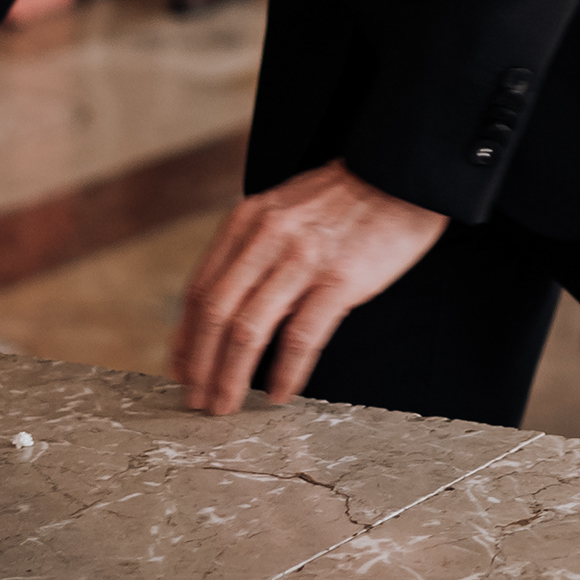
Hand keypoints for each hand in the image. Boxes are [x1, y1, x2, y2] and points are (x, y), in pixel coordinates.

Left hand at [174, 163, 447, 413]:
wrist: (399, 173)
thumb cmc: (345, 197)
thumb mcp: (283, 208)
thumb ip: (253, 248)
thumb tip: (227, 305)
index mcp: (247, 220)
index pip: (199, 289)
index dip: (184, 337)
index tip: (180, 369)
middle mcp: (266, 237)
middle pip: (215, 314)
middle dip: (199, 365)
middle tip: (195, 399)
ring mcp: (302, 259)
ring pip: (248, 330)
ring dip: (230, 376)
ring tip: (225, 406)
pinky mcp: (340, 279)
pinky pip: (301, 337)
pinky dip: (286, 372)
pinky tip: (279, 393)